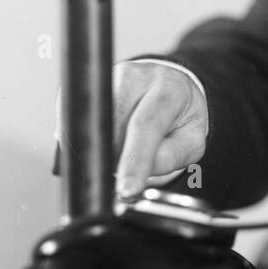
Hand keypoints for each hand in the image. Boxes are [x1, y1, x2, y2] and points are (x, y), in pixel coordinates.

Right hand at [53, 61, 208, 201]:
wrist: (168, 84)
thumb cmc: (179, 115)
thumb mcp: (192, 139)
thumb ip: (170, 157)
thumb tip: (136, 172)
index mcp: (167, 89)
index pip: (146, 125)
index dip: (134, 160)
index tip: (127, 190)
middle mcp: (133, 78)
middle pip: (110, 132)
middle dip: (114, 159)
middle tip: (127, 166)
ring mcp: (105, 81)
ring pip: (90, 132)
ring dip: (102, 152)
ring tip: (124, 146)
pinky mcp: (85, 90)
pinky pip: (75, 128)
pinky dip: (90, 144)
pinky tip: (110, 138)